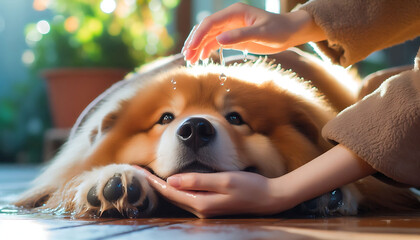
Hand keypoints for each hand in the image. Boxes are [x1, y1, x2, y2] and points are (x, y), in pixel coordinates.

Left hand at [135, 168, 293, 217]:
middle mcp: (200, 209)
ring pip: (177, 197)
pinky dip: (175, 188)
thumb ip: (198, 181)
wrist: (269, 198)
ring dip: (162, 186)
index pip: (169, 191)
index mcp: (201, 203)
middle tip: (137, 170)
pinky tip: (171, 181)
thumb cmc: (249, 187)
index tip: (136, 169)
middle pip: (170, 195)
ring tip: (148, 174)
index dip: (152, 180)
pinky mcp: (210, 205)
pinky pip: (186, 196)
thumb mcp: (224, 180)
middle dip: (153, 183)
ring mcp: (205, 208)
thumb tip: (171, 181)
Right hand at [182, 2, 325, 62]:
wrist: (289, 33)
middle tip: (187, 57)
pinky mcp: (234, 37)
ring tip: (190, 60)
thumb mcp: (261, 34)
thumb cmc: (279, 30)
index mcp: (235, 13)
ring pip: (209, 36)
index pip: (210, 23)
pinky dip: (207, 49)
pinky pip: (216, 42)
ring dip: (198, 47)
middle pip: (206, 29)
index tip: (191, 49)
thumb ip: (240, 36)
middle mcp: (230, 18)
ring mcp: (231, 27)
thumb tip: (220, 41)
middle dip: (195, 42)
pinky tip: (202, 57)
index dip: (198, 36)